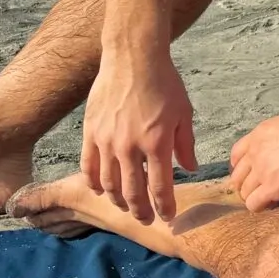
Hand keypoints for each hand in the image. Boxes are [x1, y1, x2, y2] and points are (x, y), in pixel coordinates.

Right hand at [82, 51, 197, 223]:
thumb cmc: (164, 83)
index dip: (164, 207)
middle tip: (146, 220)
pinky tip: (100, 190)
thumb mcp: (184, 113)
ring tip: (126, 207)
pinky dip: (94, 183)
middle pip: (133, 192)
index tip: (168, 217)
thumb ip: (186, 145)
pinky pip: (88, 166)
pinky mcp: (91, 132)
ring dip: (118, 200)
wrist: (134, 58)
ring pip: (109, 184)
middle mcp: (130, 147)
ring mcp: (107, 141)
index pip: (160, 187)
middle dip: (141, 211)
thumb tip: (190, 169)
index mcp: (157, 143)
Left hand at [229, 105, 278, 212]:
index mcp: (260, 133)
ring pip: (244, 193)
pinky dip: (263, 207)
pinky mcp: (272, 187)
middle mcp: (256, 151)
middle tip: (266, 191)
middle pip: (237, 177)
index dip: (244, 170)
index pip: (236, 156)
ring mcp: (262, 169)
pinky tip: (278, 203)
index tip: (255, 176)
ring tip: (275, 198)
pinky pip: (253, 205)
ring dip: (257, 198)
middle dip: (249, 186)